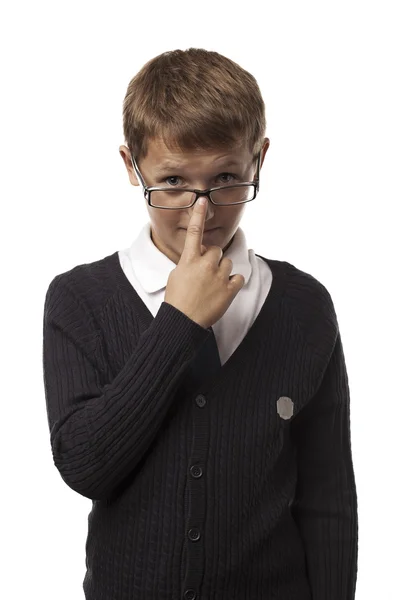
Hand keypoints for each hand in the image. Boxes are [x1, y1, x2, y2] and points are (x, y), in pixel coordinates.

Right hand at [164, 199, 244, 328]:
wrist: (183, 321)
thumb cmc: (177, 300)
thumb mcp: (176, 275)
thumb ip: (189, 262)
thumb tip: (199, 255)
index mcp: (189, 260)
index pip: (194, 233)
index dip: (197, 216)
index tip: (202, 201)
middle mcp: (205, 265)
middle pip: (216, 250)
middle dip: (212, 259)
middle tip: (205, 273)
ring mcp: (219, 277)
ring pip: (227, 263)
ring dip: (222, 271)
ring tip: (212, 285)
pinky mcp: (229, 290)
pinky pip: (238, 278)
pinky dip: (233, 283)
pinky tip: (224, 290)